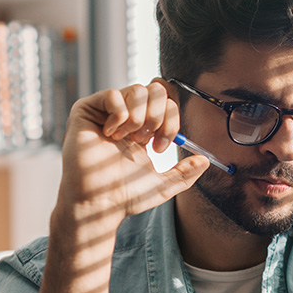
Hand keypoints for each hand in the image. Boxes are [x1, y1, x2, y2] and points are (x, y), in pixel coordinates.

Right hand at [57, 80, 208, 226]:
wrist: (98, 203)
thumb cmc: (124, 195)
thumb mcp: (162, 185)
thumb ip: (184, 173)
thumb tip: (206, 161)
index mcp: (143, 128)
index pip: (167, 103)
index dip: (171, 121)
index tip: (160, 147)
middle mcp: (126, 116)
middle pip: (155, 90)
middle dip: (157, 116)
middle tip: (145, 140)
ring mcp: (106, 111)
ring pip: (137, 90)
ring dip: (138, 118)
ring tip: (126, 138)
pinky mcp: (86, 110)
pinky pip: (113, 94)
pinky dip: (118, 115)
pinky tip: (109, 134)